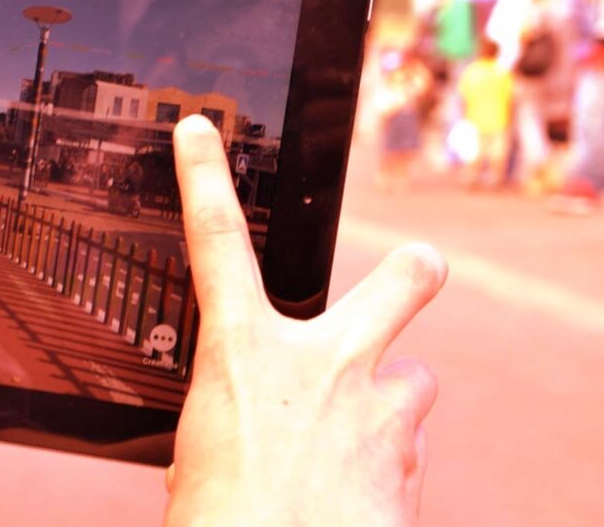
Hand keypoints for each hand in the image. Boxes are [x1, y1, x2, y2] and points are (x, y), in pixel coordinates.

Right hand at [164, 116, 444, 525]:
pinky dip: (389, 463)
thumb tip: (256, 428)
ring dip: (393, 398)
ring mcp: (377, 410)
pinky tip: (360, 490)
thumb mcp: (204, 452)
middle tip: (421, 266)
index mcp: (242, 356)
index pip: (213, 244)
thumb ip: (238, 417)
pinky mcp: (411, 461)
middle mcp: (322, 366)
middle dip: (413, 271)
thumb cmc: (224, 520)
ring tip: (365, 434)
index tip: (199, 132)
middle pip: (400, 282)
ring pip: (416, 379)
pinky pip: (409, 449)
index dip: (202, 177)